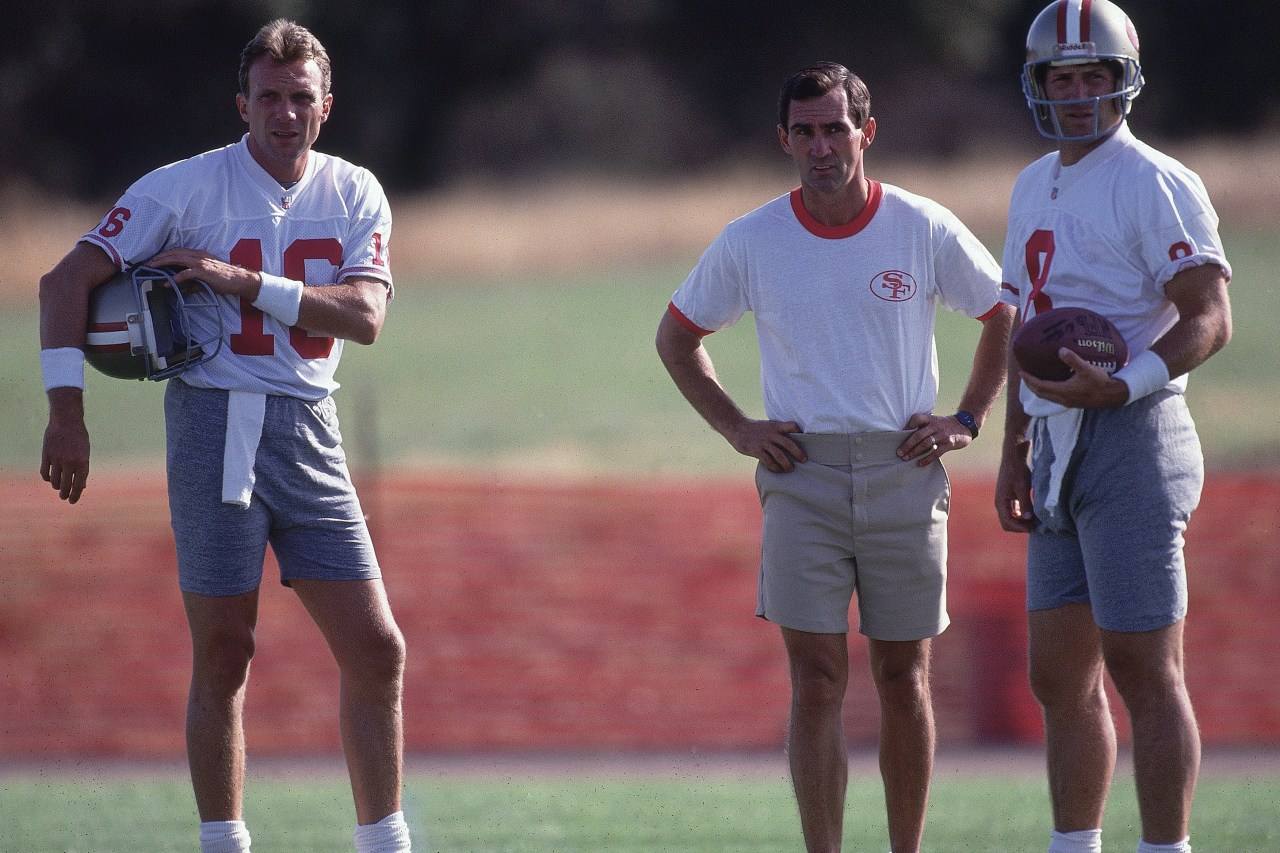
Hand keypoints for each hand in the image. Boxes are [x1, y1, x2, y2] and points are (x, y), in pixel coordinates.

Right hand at [41, 388, 89, 503]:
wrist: (67, 421)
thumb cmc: (79, 437)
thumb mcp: (85, 452)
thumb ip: (83, 468)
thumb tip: (82, 486)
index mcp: (83, 462)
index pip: (79, 484)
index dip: (76, 495)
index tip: (72, 501)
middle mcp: (70, 462)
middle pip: (66, 485)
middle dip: (65, 494)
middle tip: (64, 498)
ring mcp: (57, 459)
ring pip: (54, 481)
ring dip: (56, 486)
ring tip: (58, 488)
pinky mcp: (46, 455)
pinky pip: (45, 472)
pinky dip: (46, 478)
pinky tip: (49, 479)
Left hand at [147, 248, 260, 299]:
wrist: (239, 280)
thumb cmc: (223, 279)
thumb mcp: (204, 280)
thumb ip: (189, 283)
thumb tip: (175, 287)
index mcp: (198, 255)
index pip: (177, 251)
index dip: (164, 254)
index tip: (154, 260)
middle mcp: (198, 256)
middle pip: (174, 253)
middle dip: (159, 257)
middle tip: (147, 263)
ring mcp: (201, 263)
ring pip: (178, 259)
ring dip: (163, 263)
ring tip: (153, 267)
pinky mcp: (204, 271)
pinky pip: (187, 273)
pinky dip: (177, 277)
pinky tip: (169, 282)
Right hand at [726, 419, 805, 472]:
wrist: (736, 427)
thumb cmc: (754, 428)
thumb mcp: (768, 425)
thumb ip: (778, 432)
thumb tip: (791, 442)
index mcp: (776, 426)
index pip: (792, 426)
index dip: (800, 432)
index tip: (806, 439)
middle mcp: (771, 434)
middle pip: (788, 444)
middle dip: (798, 453)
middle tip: (804, 460)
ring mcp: (763, 442)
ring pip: (779, 455)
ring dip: (787, 464)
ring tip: (790, 469)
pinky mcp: (756, 450)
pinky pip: (768, 461)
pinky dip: (775, 467)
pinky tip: (778, 470)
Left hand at [897, 411, 969, 466]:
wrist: (965, 426)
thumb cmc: (944, 425)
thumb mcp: (934, 421)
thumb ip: (923, 426)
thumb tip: (904, 435)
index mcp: (930, 419)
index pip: (917, 418)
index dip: (908, 424)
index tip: (898, 434)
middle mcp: (936, 425)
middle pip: (919, 435)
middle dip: (907, 444)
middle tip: (899, 453)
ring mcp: (943, 434)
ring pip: (926, 444)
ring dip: (914, 452)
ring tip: (906, 458)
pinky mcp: (949, 443)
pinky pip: (936, 453)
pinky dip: (927, 459)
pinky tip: (919, 463)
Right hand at [995, 449, 1035, 532]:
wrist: (1013, 459)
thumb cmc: (1017, 471)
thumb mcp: (1022, 487)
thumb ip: (1025, 503)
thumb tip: (1028, 518)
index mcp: (1001, 502)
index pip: (1007, 522)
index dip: (1019, 527)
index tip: (1032, 528)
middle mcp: (1000, 504)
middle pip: (1007, 524)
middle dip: (1019, 527)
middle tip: (1034, 525)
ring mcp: (1004, 502)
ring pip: (1010, 520)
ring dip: (1021, 522)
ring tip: (1034, 520)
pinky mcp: (1010, 500)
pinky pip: (1014, 513)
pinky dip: (1021, 517)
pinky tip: (1031, 514)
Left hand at [1020, 349, 1127, 408]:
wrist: (1113, 396)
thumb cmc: (1100, 382)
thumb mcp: (1087, 369)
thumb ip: (1073, 360)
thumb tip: (1061, 350)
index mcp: (1063, 391)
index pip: (1040, 386)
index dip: (1029, 380)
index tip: (1021, 372)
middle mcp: (1063, 399)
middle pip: (1040, 393)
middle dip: (1030, 385)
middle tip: (1024, 375)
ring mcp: (1067, 402)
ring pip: (1047, 396)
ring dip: (1038, 388)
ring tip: (1033, 379)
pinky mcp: (1072, 402)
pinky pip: (1054, 397)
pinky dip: (1047, 391)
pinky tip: (1051, 383)